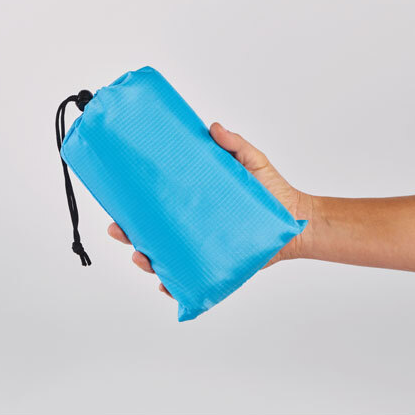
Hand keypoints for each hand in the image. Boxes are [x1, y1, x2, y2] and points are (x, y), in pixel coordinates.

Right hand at [107, 122, 311, 295]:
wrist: (297, 221)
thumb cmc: (273, 191)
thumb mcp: (252, 161)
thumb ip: (234, 144)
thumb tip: (213, 127)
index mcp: (190, 201)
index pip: (155, 202)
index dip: (133, 203)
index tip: (118, 199)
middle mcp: (189, 225)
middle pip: (150, 232)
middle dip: (129, 234)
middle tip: (119, 229)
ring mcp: (200, 247)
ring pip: (163, 258)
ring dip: (146, 261)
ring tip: (141, 257)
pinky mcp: (215, 266)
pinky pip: (189, 282)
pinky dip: (174, 287)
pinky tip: (166, 285)